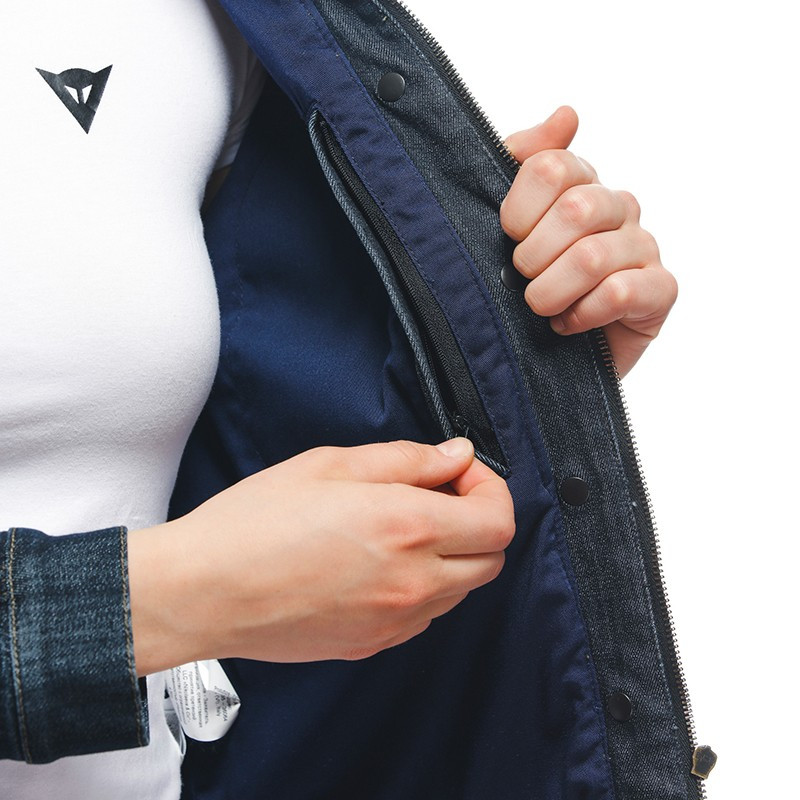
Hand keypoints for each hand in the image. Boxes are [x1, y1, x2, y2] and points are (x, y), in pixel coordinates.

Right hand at [128, 439, 513, 672]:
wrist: (203, 592)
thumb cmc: (254, 523)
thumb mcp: (330, 465)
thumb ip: (406, 459)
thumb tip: (454, 456)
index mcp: (406, 527)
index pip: (499, 519)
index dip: (489, 487)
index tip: (460, 472)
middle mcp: (412, 581)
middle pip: (492, 558)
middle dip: (478, 521)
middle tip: (438, 496)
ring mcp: (396, 620)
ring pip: (462, 588)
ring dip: (452, 555)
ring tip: (402, 528)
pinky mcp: (375, 643)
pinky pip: (426, 614)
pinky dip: (423, 585)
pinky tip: (381, 563)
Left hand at [501, 107, 677, 376]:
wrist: (547, 358)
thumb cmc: (527, 286)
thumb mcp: (509, 225)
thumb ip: (524, 163)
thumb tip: (566, 114)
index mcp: (580, 184)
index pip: (550, 167)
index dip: (518, 210)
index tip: (509, 238)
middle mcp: (617, 208)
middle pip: (575, 208)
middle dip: (533, 255)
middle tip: (522, 279)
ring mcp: (643, 248)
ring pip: (593, 256)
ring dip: (551, 291)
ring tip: (540, 308)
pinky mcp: (660, 291)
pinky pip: (620, 291)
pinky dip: (582, 313)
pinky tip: (568, 325)